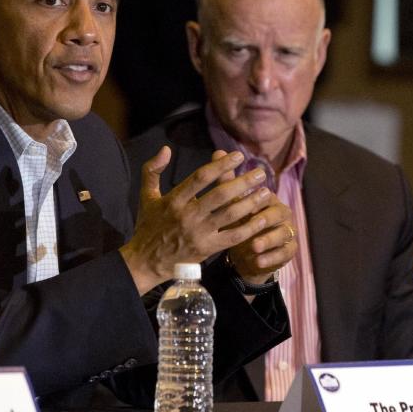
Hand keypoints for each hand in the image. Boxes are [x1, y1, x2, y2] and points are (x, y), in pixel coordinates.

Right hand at [119, 146, 276, 293]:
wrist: (146, 262)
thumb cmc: (148, 226)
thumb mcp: (146, 196)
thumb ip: (152, 170)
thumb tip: (166, 149)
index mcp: (174, 200)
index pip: (201, 178)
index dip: (221, 165)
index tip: (238, 156)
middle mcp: (187, 216)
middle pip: (221, 195)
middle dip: (243, 182)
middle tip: (260, 173)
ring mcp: (199, 234)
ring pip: (230, 215)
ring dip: (251, 202)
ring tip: (266, 192)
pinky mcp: (207, 249)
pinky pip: (233, 237)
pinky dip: (249, 227)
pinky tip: (262, 218)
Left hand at [208, 150, 297, 285]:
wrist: (249, 252)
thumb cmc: (240, 222)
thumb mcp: (231, 204)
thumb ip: (225, 180)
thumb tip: (217, 151)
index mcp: (269, 199)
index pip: (266, 196)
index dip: (256, 200)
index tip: (244, 204)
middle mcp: (282, 214)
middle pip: (278, 213)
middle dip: (265, 219)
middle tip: (253, 224)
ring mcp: (287, 232)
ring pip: (283, 234)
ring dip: (268, 240)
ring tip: (254, 246)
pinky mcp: (288, 251)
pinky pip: (284, 254)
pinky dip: (272, 258)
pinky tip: (258, 261)